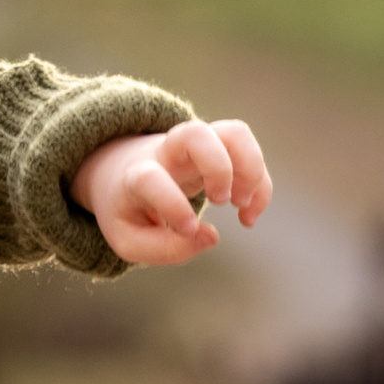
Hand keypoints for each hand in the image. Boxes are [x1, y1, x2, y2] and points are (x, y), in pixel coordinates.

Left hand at [71, 118, 271, 267]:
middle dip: (219, 168)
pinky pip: (249, 151)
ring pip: (234, 133)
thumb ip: (165, 249)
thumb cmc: (128, 211)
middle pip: (196, 134)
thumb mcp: (129, 241)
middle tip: (220, 201)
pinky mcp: (218, 150)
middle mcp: (168, 152)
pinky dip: (261, 184)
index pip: (150, 180)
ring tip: (242, 206)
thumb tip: (211, 238)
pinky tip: (248, 215)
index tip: (189, 228)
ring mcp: (195, 147)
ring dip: (251, 171)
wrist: (123, 174)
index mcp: (135, 176)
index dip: (172, 205)